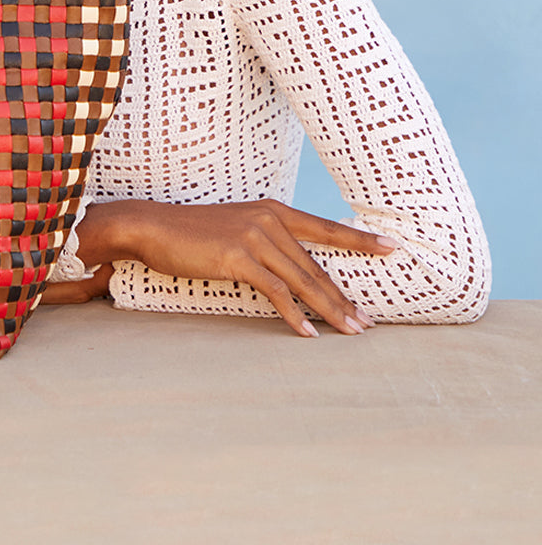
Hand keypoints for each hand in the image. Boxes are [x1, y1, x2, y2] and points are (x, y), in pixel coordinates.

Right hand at [41, 198, 397, 336]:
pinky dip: (294, 316)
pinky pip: (275, 292)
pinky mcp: (238, 258)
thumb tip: (290, 266)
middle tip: (368, 322)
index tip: (392, 247)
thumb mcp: (234, 229)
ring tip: (350, 332)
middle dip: (344, 296)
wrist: (152, 227)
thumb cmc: (191, 233)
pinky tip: (307, 334)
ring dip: (328, 310)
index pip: (325, 228)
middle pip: (317, 264)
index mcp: (272, 210)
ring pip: (303, 280)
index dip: (359, 239)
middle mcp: (269, 219)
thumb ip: (264, 241)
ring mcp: (254, 237)